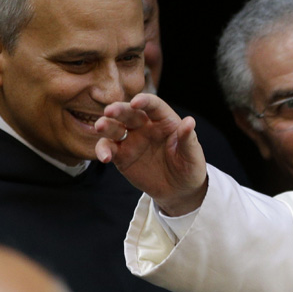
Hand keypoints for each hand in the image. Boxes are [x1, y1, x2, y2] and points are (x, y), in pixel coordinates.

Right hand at [95, 93, 206, 215]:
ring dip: (105, 125)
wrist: (179, 190)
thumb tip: (190, 121)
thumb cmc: (189, 167)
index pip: (153, 105)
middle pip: (129, 112)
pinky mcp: (121, 156)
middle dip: (118, 109)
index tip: (136, 102)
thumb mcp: (192, 155)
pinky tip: (104, 157)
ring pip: (114, 127)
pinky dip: (103, 150)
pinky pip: (108, 148)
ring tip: (100, 127)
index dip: (144, 101)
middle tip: (109, 111)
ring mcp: (131, 140)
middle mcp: (145, 126)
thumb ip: (188, 138)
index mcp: (164, 120)